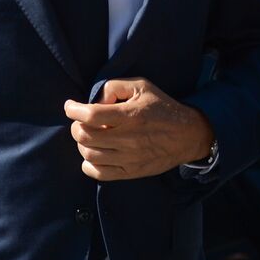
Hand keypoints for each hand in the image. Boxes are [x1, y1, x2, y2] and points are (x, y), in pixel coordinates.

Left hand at [65, 78, 214, 180]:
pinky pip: (99, 173)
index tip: (71, 107)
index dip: (73, 110)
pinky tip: (94, 153)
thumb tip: (94, 101)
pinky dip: (89, 164)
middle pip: (85, 136)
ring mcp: (129, 158)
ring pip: (89, 155)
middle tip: (82, 121)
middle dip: (76, 126)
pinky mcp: (131, 172)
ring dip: (83, 144)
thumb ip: (115, 87)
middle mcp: (128, 139)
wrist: (187, 135)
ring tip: (90, 136)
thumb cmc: (162, 107)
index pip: (90, 115)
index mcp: (130, 116)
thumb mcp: (142, 86)